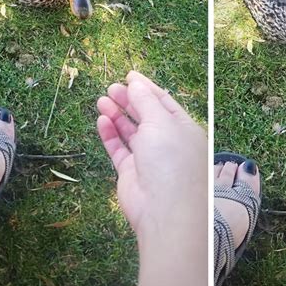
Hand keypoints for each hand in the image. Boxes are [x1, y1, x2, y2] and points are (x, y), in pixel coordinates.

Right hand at [96, 72, 207, 285]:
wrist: (165, 210)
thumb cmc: (171, 159)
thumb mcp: (160, 122)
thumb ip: (146, 101)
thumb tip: (135, 82)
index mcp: (184, 128)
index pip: (164, 102)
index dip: (147, 87)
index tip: (129, 75)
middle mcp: (168, 142)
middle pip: (146, 115)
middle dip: (129, 100)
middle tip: (111, 88)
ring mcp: (149, 158)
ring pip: (131, 131)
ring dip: (117, 115)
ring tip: (101, 100)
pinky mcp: (131, 172)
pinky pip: (119, 148)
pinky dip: (110, 134)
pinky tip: (102, 120)